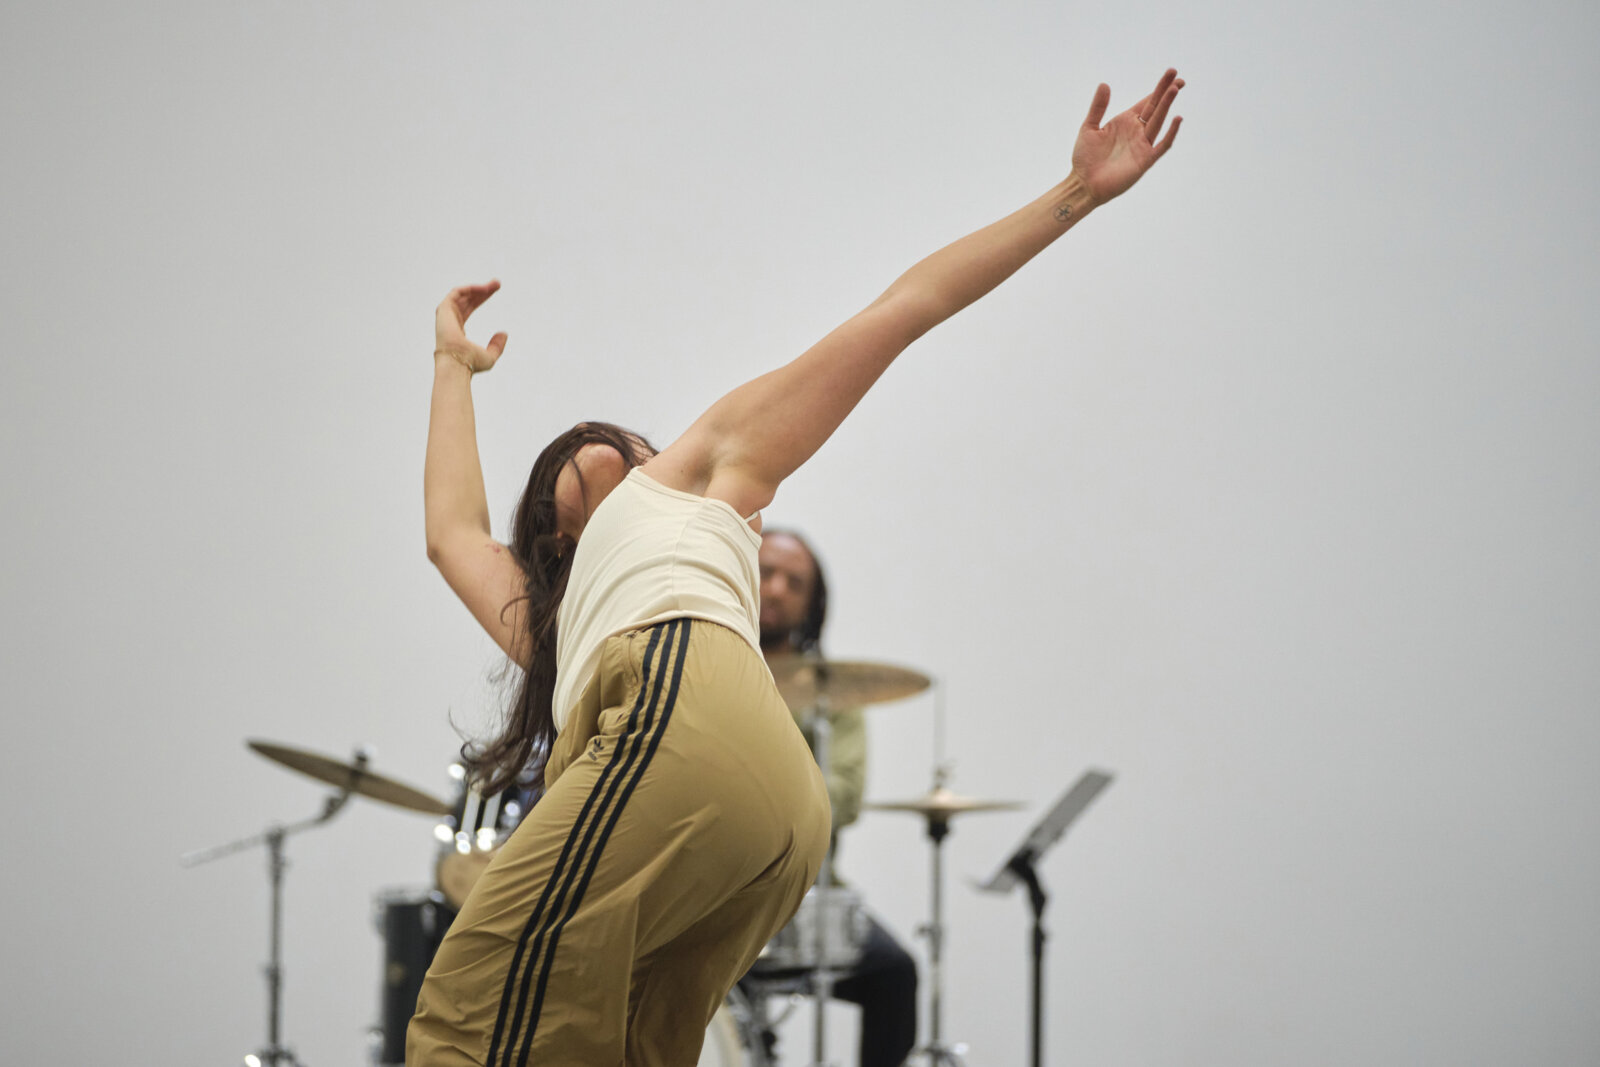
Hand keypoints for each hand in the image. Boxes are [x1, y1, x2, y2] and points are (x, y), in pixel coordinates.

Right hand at [435, 280, 508, 373]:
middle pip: (466, 299)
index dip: (481, 299)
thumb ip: (497, 346)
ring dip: (478, 288)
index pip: (469, 309)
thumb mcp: (490, 356)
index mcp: (457, 330)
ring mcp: (445, 315)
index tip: (494, 291)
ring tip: (495, 284)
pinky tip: (484, 288)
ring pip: (462, 294)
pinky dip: (470, 288)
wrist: (458, 363)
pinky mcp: (444, 309)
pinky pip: (456, 292)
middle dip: (482, 290)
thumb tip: (504, 333)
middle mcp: (449, 321)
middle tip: (497, 284)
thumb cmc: (471, 363)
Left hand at [1070, 69, 1183, 205]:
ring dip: (1166, 106)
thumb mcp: (1089, 127)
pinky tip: (1177, 118)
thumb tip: (1105, 84)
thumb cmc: (1085, 158)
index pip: (1146, 102)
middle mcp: (1137, 132)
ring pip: (1158, 122)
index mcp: (1126, 122)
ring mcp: (1142, 145)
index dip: (1158, 89)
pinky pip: (1162, 145)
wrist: (1084, 183)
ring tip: (1174, 89)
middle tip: (1178, 77)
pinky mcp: (1145, 160)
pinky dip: (1171, 133)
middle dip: (1166, 92)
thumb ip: (1098, 107)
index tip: (1171, 74)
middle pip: (1156, 108)